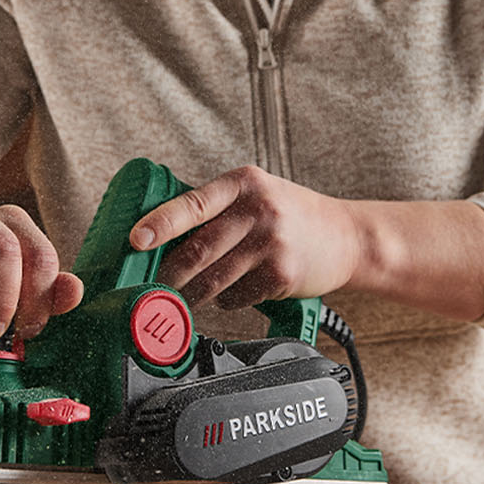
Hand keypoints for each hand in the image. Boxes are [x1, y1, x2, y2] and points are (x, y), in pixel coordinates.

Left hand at [128, 166, 361, 309]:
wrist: (348, 236)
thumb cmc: (292, 214)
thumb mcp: (258, 194)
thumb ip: (217, 207)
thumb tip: (160, 233)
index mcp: (243, 182)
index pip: (192, 204)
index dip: (160, 224)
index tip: (136, 240)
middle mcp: (258, 208)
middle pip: (197, 248)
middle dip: (168, 273)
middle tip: (154, 285)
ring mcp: (272, 242)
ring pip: (213, 279)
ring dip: (192, 294)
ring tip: (185, 296)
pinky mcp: (281, 274)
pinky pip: (237, 296)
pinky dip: (225, 301)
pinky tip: (230, 294)